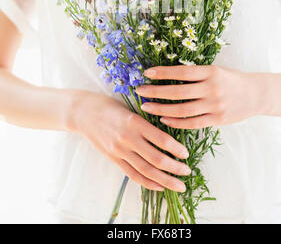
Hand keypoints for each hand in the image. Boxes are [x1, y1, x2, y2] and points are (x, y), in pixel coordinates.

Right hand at [68, 90, 190, 191]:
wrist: (83, 112)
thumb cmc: (109, 105)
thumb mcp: (131, 107)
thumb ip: (147, 122)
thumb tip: (169, 135)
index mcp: (135, 122)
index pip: (161, 139)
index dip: (176, 149)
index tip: (186, 154)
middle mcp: (128, 138)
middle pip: (156, 159)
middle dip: (175, 168)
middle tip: (188, 171)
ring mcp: (119, 151)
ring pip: (146, 171)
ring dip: (165, 180)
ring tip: (179, 185)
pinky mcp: (113, 158)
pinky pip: (133, 174)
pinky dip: (148, 182)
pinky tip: (159, 185)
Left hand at [135, 65, 267, 128]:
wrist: (256, 94)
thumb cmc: (231, 79)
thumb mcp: (215, 70)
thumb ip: (195, 74)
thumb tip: (166, 74)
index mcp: (210, 72)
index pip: (182, 72)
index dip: (163, 73)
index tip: (147, 73)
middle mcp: (212, 88)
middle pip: (178, 92)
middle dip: (156, 92)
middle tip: (140, 91)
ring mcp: (214, 106)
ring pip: (182, 110)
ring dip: (161, 109)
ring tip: (146, 107)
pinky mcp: (217, 120)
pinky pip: (192, 123)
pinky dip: (176, 122)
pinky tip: (163, 119)